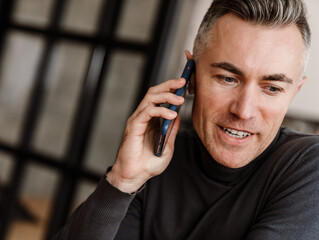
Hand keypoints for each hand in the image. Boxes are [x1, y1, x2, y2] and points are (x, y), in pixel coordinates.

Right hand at [107, 78, 185, 192]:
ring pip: (150, 98)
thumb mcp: (167, 145)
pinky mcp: (134, 125)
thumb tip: (179, 116)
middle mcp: (143, 116)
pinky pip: (147, 112)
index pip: (160, 98)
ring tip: (180, 100)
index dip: (171, 89)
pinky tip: (172, 114)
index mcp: (151, 120)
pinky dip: (161, 110)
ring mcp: (138, 120)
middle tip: (182, 81)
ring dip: (166, 96)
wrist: (135, 176)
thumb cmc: (148, 163)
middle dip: (168, 85)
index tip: (184, 84)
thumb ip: (172, 130)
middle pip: (154, 92)